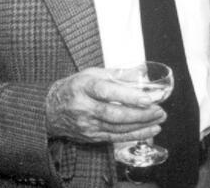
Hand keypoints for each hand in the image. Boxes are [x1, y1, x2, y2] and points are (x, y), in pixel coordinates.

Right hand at [45, 68, 165, 143]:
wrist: (50, 110)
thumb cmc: (74, 88)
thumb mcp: (92, 73)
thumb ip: (117, 74)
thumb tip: (142, 72)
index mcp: (84, 87)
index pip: (107, 92)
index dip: (128, 96)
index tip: (147, 98)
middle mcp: (84, 107)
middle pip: (115, 114)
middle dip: (140, 114)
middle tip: (159, 110)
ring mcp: (87, 125)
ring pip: (117, 128)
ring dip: (142, 125)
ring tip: (159, 119)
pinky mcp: (91, 136)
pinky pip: (116, 138)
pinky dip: (134, 135)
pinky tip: (149, 130)